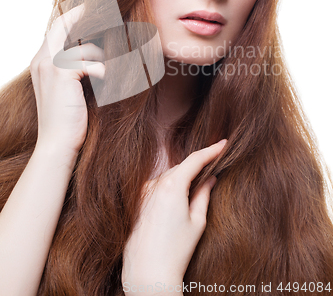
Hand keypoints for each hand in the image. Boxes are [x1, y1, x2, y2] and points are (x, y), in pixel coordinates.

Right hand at [30, 4, 104, 154]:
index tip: (90, 8)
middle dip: (84, 17)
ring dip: (104, 59)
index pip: (56, 28)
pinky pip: (93, 64)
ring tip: (113, 72)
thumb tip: (95, 53)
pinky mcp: (62, 74)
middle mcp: (42, 59)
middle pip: (63, 24)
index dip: (72, 16)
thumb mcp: (66, 89)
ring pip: (86, 48)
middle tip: (107, 12)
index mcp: (41, 61)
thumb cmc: (66, 119)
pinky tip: (107, 84)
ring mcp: (50, 65)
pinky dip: (105, 74)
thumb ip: (73, 68)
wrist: (56, 144)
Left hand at [122, 139, 227, 291]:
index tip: (223, 143)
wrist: (147, 273)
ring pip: (169, 177)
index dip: (211, 150)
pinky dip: (169, 189)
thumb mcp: (197, 222)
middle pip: (181, 167)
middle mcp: (154, 184)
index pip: (195, 159)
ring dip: (182, 180)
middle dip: (197, 168)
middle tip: (213, 171)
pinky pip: (157, 187)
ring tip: (193, 197)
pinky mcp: (137, 201)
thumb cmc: (175, 251)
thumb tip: (210, 178)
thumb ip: (204, 194)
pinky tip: (175, 206)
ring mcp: (143, 192)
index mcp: (172, 186)